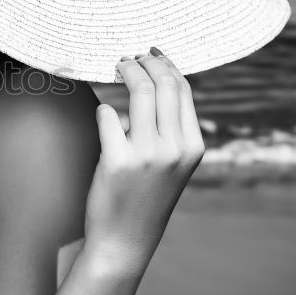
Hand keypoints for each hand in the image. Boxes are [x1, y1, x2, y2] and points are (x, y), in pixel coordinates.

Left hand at [83, 47, 205, 273]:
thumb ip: (169, 129)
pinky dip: (103, 110)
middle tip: (127, 58)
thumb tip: (153, 82)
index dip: (167, 66)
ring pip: (138, 92)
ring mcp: (148, 154)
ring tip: (115, 67)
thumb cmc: (145, 197)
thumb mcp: (172, 164)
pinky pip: (107, 115)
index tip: (151, 54)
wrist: (126, 239)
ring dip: (124, 72)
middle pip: (163, 84)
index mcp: (192, 146)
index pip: (183, 91)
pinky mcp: (118, 161)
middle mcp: (175, 148)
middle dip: (144, 63)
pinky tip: (102, 115)